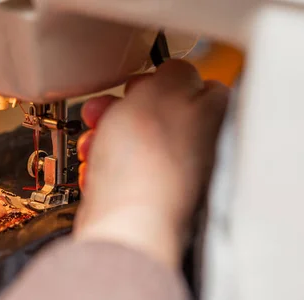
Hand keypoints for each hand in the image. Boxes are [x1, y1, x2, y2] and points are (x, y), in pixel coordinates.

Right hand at [75, 60, 228, 267]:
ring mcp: (167, 176)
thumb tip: (173, 73)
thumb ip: (172, 72)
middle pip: (155, 114)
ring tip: (93, 141)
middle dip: (121, 109)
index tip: (138, 83)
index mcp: (210, 120)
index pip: (197, 86)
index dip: (160, 80)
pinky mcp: (140, 197)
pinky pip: (118, 170)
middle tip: (104, 110)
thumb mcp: (159, 91)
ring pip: (131, 142)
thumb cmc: (144, 163)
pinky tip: (94, 168)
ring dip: (105, 136)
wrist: (124, 224)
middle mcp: (194, 150)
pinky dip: (101, 166)